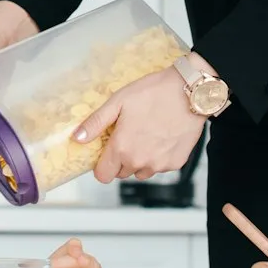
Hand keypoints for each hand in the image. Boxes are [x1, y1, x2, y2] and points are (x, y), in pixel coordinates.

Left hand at [75, 57, 209, 181]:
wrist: (189, 91)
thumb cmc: (154, 92)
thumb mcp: (118, 101)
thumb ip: (96, 123)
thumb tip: (78, 138)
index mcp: (122, 148)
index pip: (103, 175)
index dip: (101, 165)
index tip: (106, 152)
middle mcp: (140, 161)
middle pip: (122, 173)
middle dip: (121, 159)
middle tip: (128, 135)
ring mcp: (159, 164)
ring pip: (141, 172)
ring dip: (140, 160)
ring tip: (146, 135)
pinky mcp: (176, 163)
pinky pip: (160, 167)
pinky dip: (158, 157)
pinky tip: (162, 136)